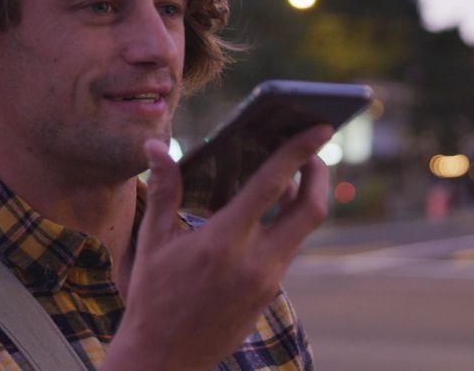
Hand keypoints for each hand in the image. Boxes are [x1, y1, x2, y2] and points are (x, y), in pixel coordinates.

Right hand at [103, 126, 332, 370]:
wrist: (164, 359)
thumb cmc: (153, 297)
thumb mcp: (153, 241)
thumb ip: (165, 189)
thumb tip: (156, 145)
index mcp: (224, 241)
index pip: (273, 185)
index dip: (299, 151)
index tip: (320, 127)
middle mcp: (255, 262)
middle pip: (311, 209)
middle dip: (319, 173)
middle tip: (313, 148)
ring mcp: (267, 282)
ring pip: (302, 230)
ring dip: (302, 198)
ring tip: (289, 174)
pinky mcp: (269, 295)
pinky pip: (288, 250)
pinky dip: (285, 224)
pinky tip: (267, 214)